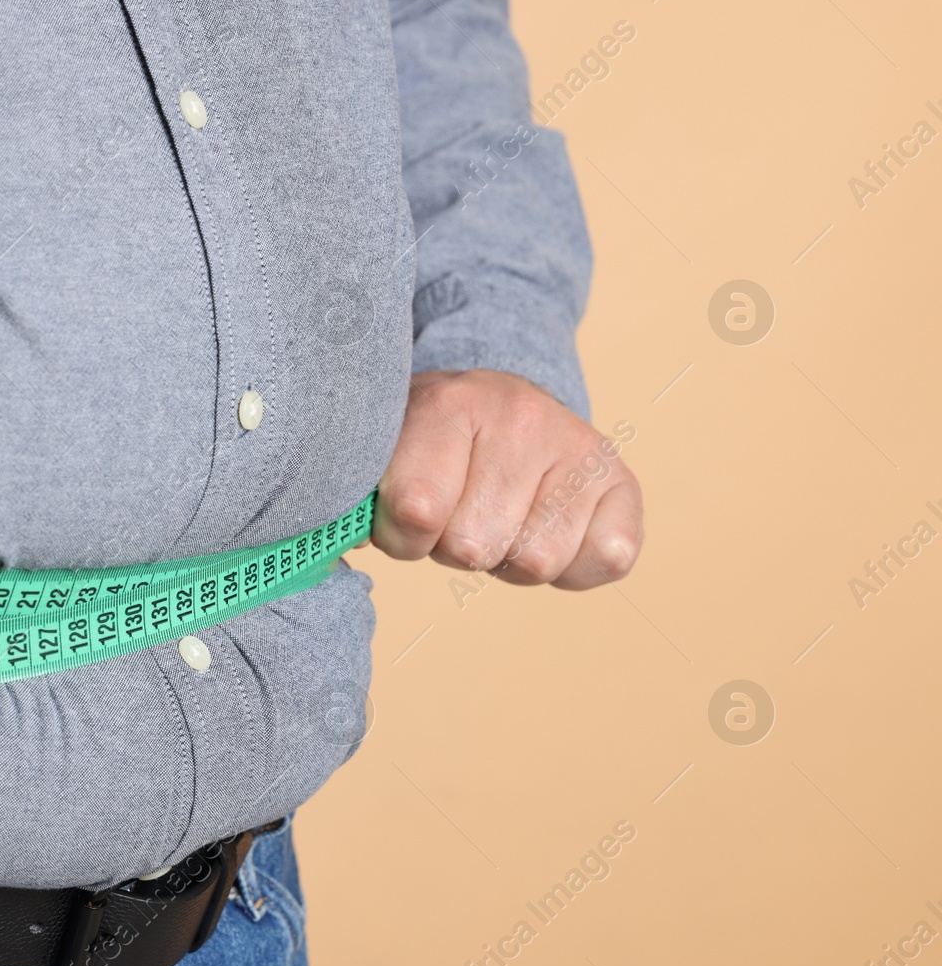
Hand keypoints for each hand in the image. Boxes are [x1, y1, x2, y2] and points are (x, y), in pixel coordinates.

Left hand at [371, 370, 642, 588]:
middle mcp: (520, 417)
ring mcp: (577, 445)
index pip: (416, 510)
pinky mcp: (620, 478)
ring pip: (534, 561)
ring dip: (508, 558)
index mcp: (446, 404)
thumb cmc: (431, 444)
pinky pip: (606, 561)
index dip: (401, 535)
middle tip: (459, 513)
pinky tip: (548, 528)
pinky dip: (574, 568)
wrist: (499, 396)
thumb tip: (344, 543)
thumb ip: (363, 495)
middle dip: (454, 548)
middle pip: (473, 546)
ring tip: (500, 518)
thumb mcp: (386, 450)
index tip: (404, 515)